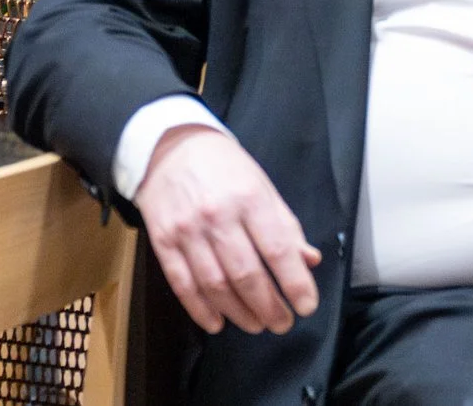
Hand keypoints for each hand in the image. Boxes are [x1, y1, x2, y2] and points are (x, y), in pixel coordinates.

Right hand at [135, 126, 322, 335]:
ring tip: (256, 324)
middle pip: (246, 274)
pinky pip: (183, 284)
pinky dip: (200, 309)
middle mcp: (218, 216)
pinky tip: (217, 323)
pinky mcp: (163, 242)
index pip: (278, 250)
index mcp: (250, 199)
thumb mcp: (262, 186)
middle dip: (268, 306)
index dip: (294, 283)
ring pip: (215, 285)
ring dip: (238, 312)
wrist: (170, 148)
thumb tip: (308, 261)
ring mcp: (187, 231)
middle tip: (282, 323)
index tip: (306, 306)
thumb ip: (286, 226)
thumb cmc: (224, 168)